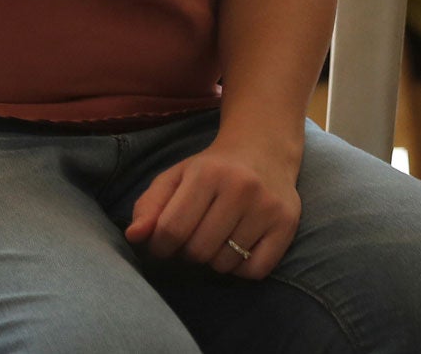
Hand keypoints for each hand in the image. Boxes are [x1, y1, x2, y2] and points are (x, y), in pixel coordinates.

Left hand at [124, 139, 301, 279]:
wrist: (264, 149)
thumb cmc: (212, 169)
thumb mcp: (175, 177)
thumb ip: (149, 206)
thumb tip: (134, 237)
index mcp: (207, 173)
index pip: (171, 231)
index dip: (160, 245)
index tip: (165, 241)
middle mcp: (241, 187)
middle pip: (198, 251)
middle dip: (189, 252)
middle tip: (195, 236)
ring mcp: (267, 206)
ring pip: (225, 264)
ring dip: (215, 259)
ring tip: (219, 237)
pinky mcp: (287, 222)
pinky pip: (255, 271)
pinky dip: (242, 268)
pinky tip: (240, 245)